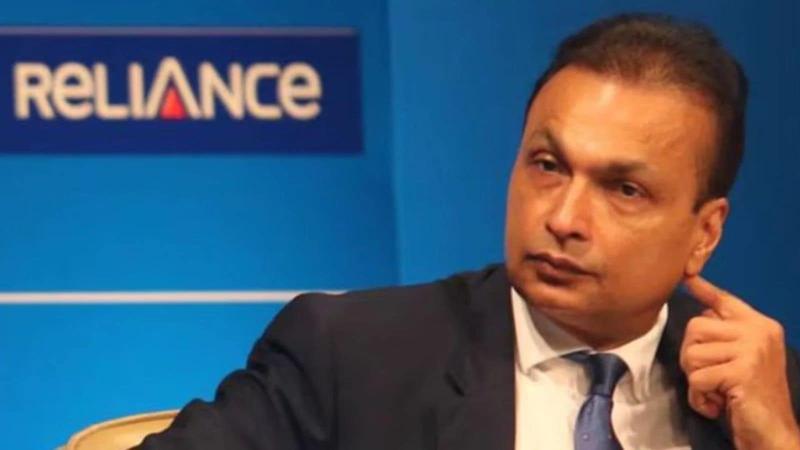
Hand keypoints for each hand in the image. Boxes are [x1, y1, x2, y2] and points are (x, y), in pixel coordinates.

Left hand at [680, 276, 799, 449]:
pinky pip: (697, 377)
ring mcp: (752, 349)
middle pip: (694, 327)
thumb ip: (724, 335)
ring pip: (691, 353)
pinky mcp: (743, 371)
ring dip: (695, 379)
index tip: (687, 276)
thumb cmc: (751, 397)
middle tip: (709, 378)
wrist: (773, 432)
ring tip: (716, 392)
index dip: (703, 289)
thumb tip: (696, 304)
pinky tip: (716, 405)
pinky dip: (699, 397)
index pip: (724, 300)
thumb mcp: (741, 359)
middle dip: (690, 357)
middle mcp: (758, 331)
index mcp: (759, 325)